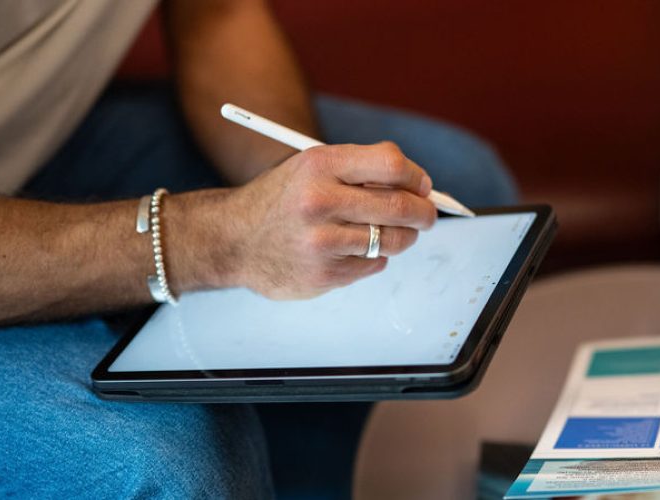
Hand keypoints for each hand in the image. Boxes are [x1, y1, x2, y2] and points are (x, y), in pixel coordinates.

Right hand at [202, 141, 435, 298]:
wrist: (231, 240)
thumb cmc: (282, 200)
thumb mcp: (311, 168)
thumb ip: (360, 170)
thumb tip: (421, 188)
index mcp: (319, 164)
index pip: (391, 164)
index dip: (416, 177)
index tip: (423, 187)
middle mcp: (319, 201)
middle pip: (400, 207)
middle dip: (424, 213)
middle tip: (428, 216)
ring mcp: (321, 242)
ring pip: (392, 240)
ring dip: (402, 238)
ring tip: (392, 234)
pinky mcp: (323, 275)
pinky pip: (373, 265)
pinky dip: (373, 258)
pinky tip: (352, 251)